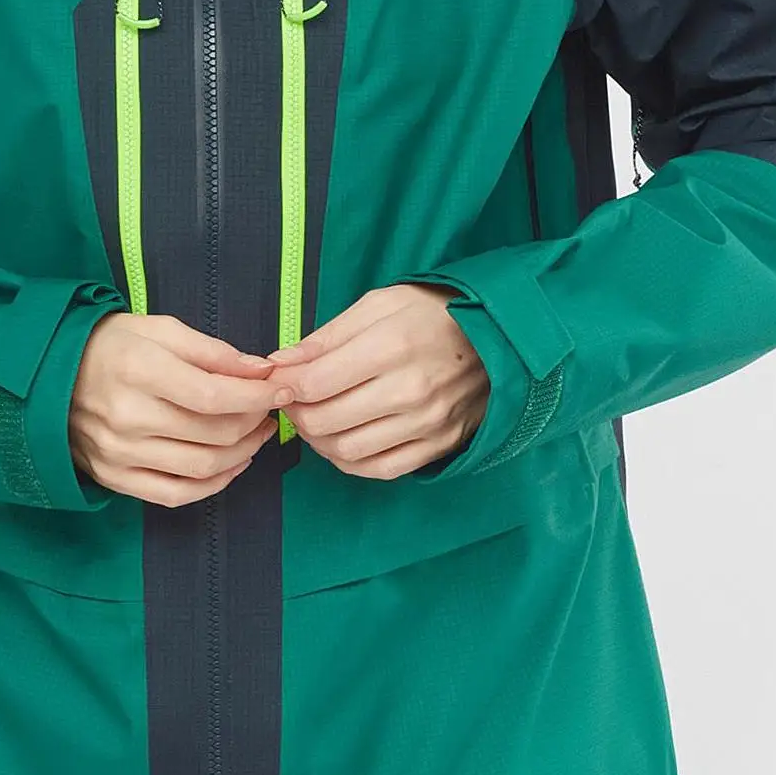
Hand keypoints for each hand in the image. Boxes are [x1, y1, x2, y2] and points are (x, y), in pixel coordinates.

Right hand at [70, 313, 298, 506]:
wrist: (51, 376)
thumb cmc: (110, 346)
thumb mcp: (159, 330)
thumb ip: (212, 351)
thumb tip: (261, 370)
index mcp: (138, 371)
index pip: (213, 396)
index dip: (256, 397)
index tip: (283, 389)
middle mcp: (128, 417)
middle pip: (213, 433)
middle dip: (254, 421)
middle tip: (269, 408)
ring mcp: (120, 454)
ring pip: (202, 468)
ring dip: (243, 453)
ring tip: (257, 433)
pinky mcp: (116, 478)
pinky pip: (177, 494)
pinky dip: (214, 484)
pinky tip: (232, 464)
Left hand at [267, 283, 489, 478]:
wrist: (498, 336)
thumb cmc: (432, 313)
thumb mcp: (378, 305)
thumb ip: (327, 336)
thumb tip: (280, 363)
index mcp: (390, 347)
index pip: (315, 383)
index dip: (284, 385)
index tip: (278, 378)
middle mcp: (409, 391)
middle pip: (325, 421)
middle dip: (295, 413)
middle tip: (293, 399)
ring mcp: (426, 424)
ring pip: (347, 451)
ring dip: (317, 440)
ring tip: (316, 418)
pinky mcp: (438, 445)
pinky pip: (380, 470)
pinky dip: (350, 461)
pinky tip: (343, 440)